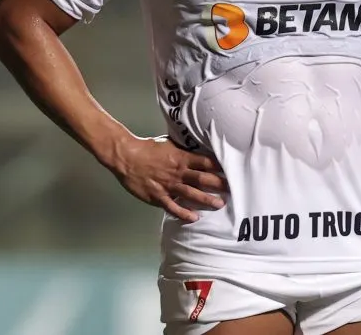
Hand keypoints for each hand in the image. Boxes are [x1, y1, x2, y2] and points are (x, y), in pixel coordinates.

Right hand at [108, 135, 226, 221]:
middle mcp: (178, 172)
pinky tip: (194, 218)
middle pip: (203, 179)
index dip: (220, 168)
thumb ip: (184, 148)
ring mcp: (168, 185)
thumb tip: (198, 145)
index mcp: (182, 157)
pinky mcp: (158, 196)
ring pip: (191, 194)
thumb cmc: (149, 148)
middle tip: (232, 190)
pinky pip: (173, 207)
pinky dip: (184, 213)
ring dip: (206, 200)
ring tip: (220, 204)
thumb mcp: (170, 143)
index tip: (232, 172)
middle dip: (219, 185)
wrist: (127, 157)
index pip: (206, 162)